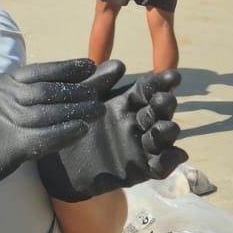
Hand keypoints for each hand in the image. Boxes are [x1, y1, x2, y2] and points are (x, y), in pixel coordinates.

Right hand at [0, 59, 116, 219]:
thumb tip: (13, 83)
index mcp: (0, 85)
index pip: (40, 72)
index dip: (66, 68)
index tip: (88, 65)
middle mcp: (7, 99)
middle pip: (52, 90)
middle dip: (82, 86)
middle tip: (108, 80)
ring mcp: (10, 121)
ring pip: (54, 112)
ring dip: (80, 109)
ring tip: (99, 107)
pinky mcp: (13, 146)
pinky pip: (46, 137)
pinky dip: (66, 132)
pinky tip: (82, 128)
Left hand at [38, 69, 185, 201]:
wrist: (55, 163)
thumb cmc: (67, 126)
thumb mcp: (80, 101)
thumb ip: (97, 83)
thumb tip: (120, 64)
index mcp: (127, 102)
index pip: (149, 89)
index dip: (160, 82)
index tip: (172, 76)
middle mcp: (138, 122)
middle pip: (159, 111)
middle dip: (164, 104)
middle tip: (163, 100)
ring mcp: (141, 145)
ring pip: (163, 137)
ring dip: (168, 131)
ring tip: (164, 127)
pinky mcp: (140, 169)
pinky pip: (161, 166)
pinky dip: (171, 160)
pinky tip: (176, 153)